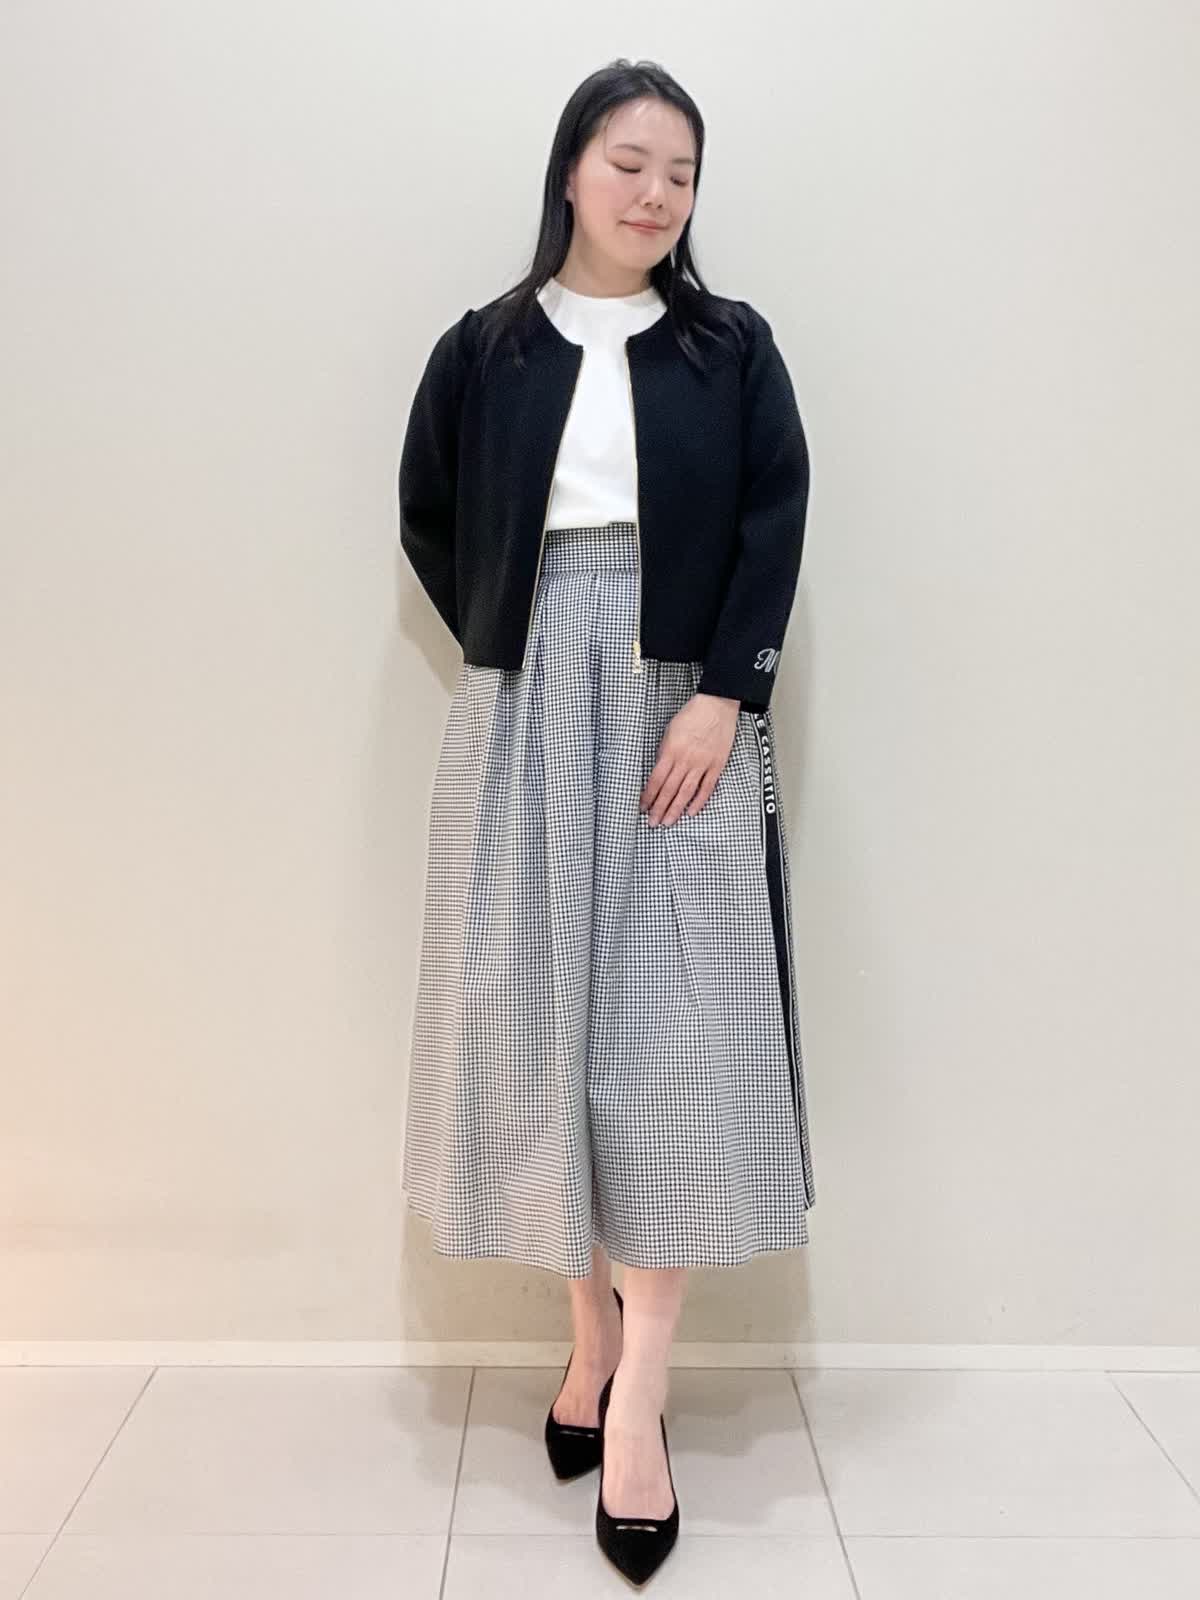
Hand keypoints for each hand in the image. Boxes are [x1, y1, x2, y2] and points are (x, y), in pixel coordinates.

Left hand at [640, 692, 739, 825]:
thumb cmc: (692, 715)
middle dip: (659, 808)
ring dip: (676, 809)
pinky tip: (691, 812)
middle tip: (653, 823)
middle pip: (669, 790)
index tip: (643, 807)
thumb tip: (659, 771)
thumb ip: (664, 752)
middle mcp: (685, 759)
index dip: (648, 796)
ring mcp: (702, 764)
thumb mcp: (669, 731)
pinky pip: (707, 788)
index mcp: (671, 750)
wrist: (717, 705)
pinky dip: (699, 801)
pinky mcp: (716, 765)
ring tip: (668, 822)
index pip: (656, 779)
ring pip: (686, 792)